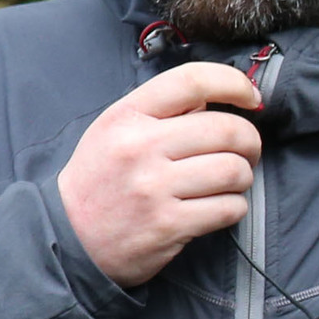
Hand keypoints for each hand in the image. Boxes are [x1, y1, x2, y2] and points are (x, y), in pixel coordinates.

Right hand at [56, 62, 262, 288]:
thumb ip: (162, 111)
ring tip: (229, 183)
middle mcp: (140, 147)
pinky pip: (229, 208)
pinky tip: (218, 207)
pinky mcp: (168, 225)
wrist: (69, 237)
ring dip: (243, 178)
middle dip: (250, 142)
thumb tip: (217, 99)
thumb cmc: (101, 180)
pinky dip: (234, 207)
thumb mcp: (115, 131)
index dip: (233, 83)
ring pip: (234, 171)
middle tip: (247, 152)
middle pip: (227, 130)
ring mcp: (154, 188)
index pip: (191, 81)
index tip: (250, 96)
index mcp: (127, 116)